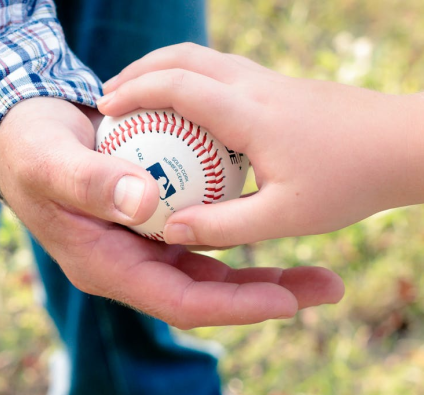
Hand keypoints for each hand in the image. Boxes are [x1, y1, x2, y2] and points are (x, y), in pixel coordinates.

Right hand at [0, 97, 343, 328]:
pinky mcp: (153, 218)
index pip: (177, 301)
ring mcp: (142, 242)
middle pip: (205, 292)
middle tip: (326, 286)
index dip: (231, 306)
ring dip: (263, 270)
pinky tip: (273, 221)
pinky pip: (203, 233)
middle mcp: (129, 263)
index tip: (285, 302)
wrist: (23, 135)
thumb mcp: (50, 161)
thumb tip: (143, 201)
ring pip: (211, 266)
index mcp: (105, 267)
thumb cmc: (30, 149)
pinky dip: (237, 230)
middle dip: (265, 295)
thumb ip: (89, 182)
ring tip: (317, 270)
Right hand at [98, 43, 423, 246]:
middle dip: (139, 72)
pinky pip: (219, 70)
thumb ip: (222, 226)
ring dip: (163, 70)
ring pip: (202, 58)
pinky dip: (187, 79)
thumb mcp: (286, 216)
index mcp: (250, 114)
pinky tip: (186, 111)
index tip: (106, 108)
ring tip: (138, 99)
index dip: (135, 93)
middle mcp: (254, 86)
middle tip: (109, 99)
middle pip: (184, 58)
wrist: (408, 142)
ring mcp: (268, 79)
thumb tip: (170, 231)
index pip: (178, 87)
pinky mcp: (278, 84)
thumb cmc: (350, 182)